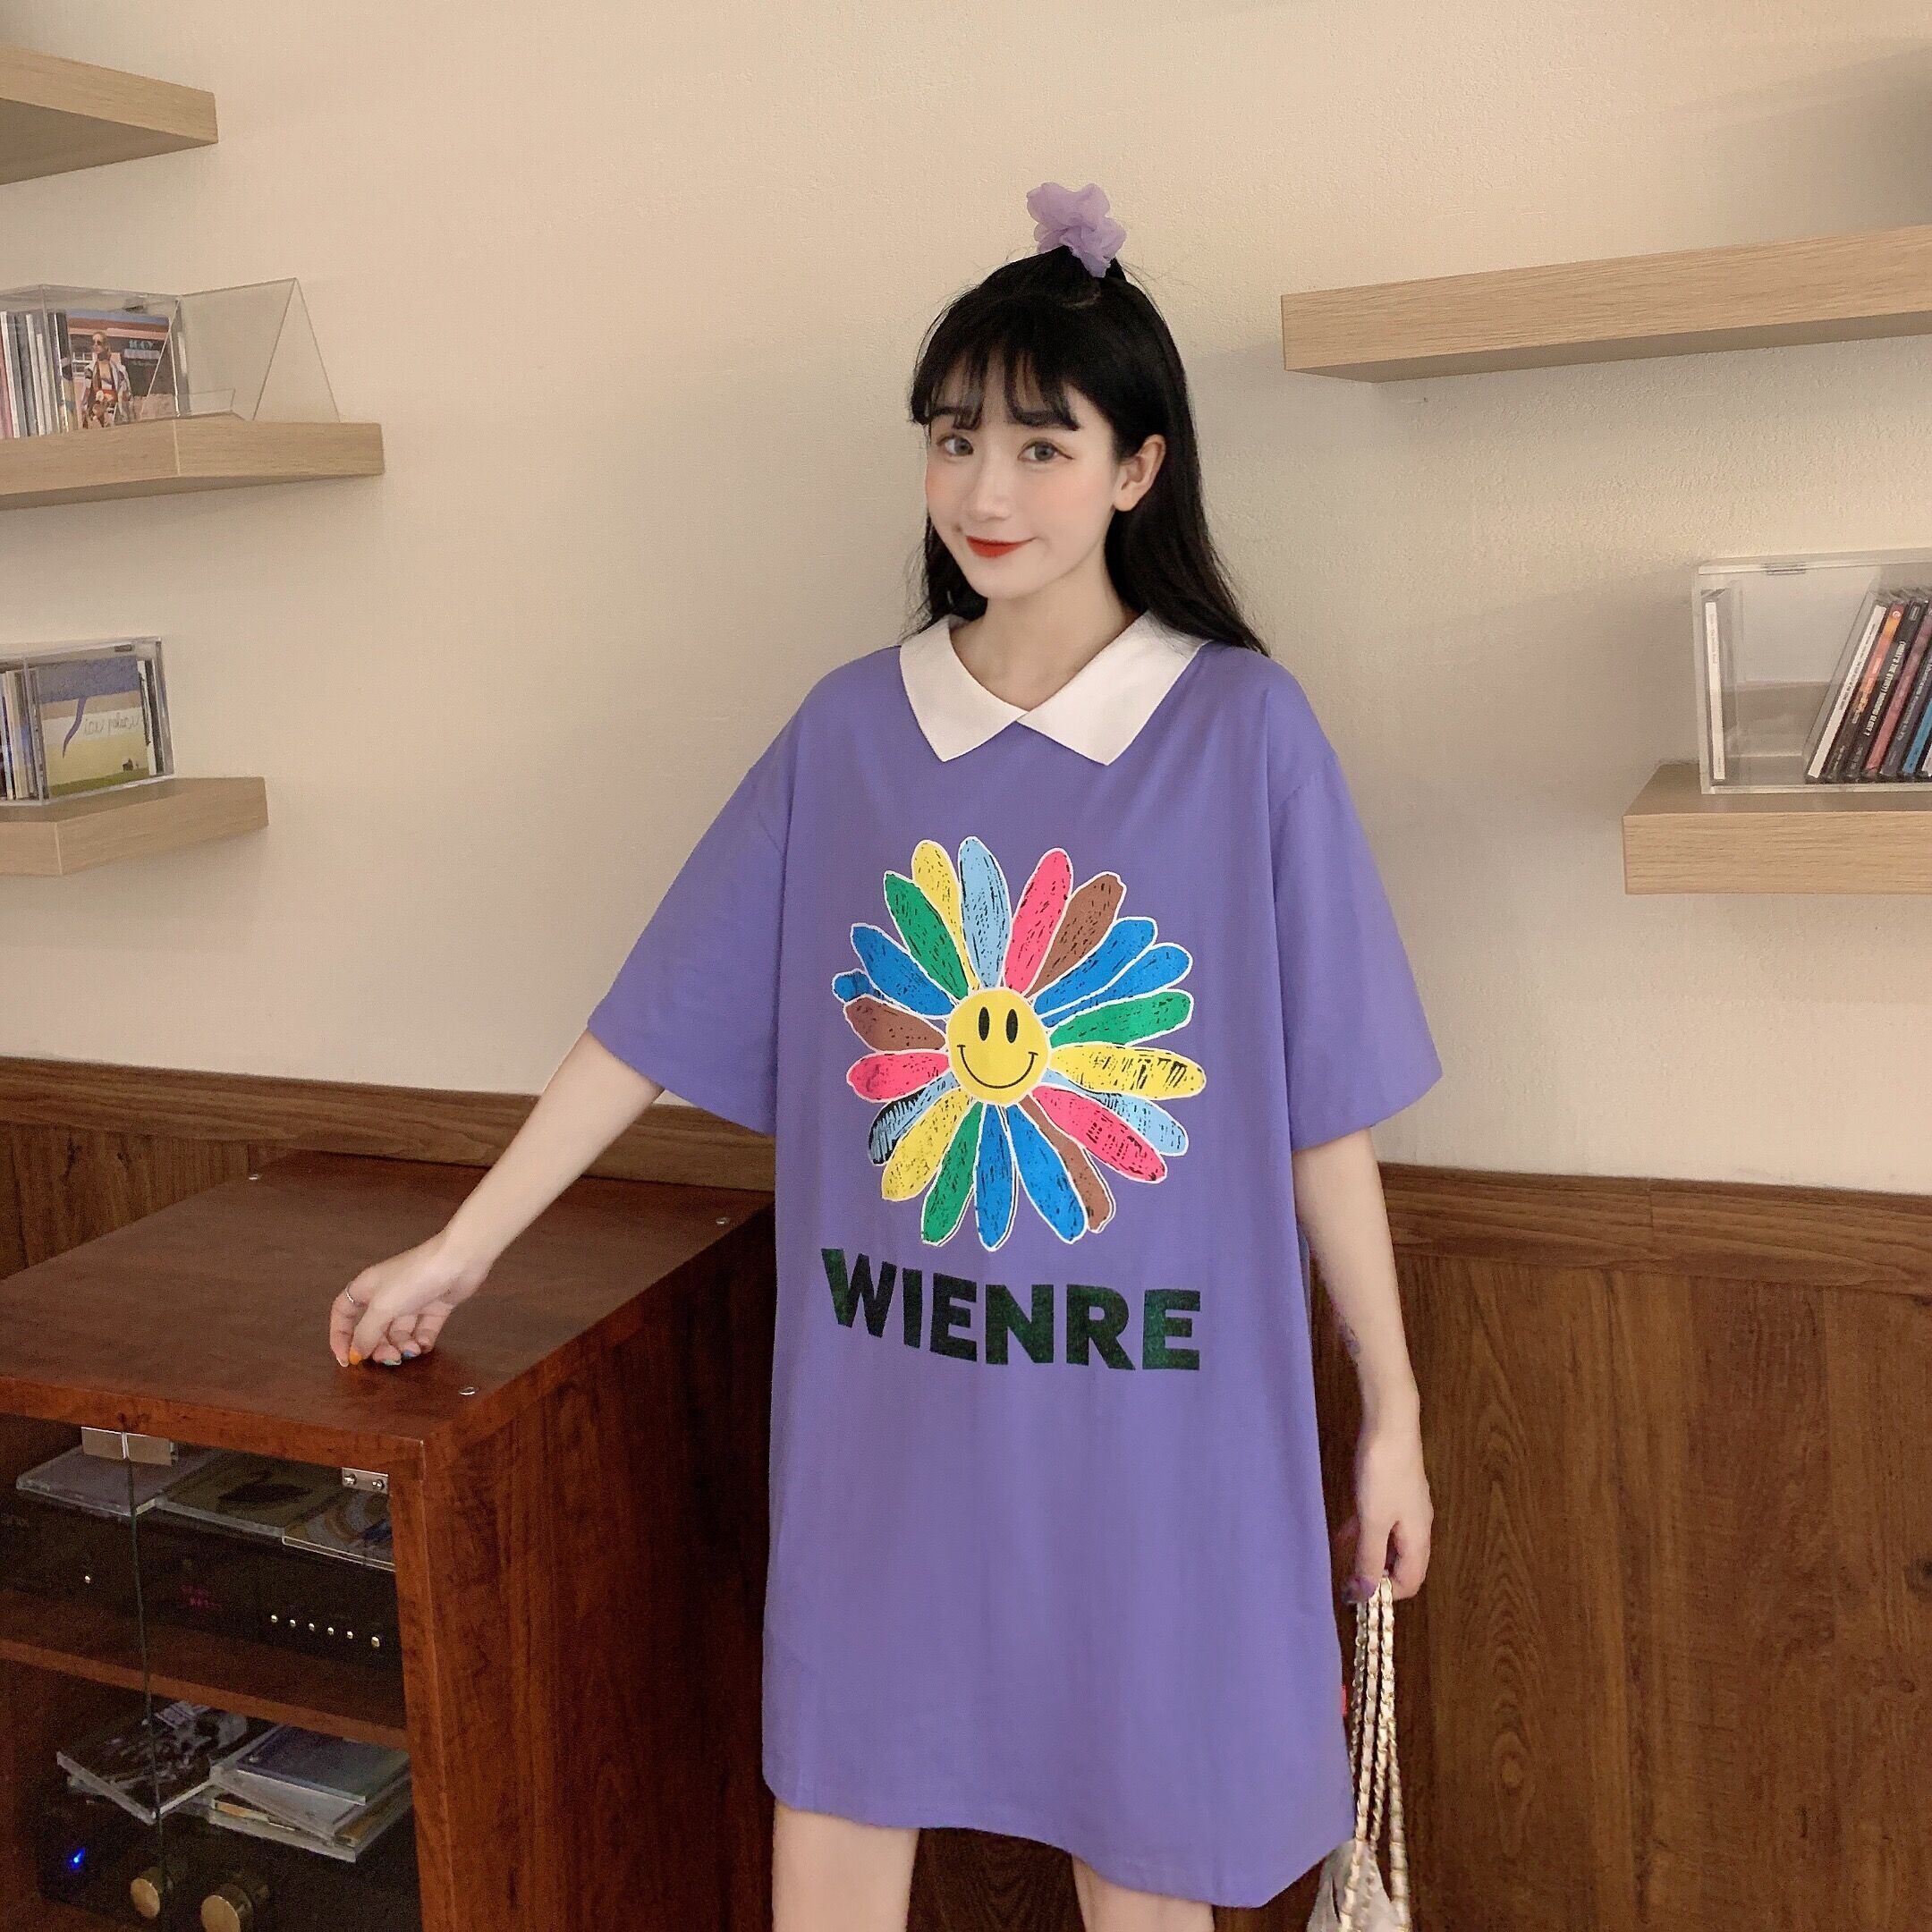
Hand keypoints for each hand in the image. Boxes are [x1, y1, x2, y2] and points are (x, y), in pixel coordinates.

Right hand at [329, 1231, 491, 1367]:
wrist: (459, 1260)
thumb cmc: (414, 1278)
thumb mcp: (383, 1307)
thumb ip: (366, 1333)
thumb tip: (356, 1353)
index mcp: (367, 1288)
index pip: (344, 1312)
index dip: (340, 1336)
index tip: (345, 1359)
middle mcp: (387, 1294)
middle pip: (373, 1330)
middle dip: (380, 1347)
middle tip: (391, 1359)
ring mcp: (412, 1301)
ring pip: (399, 1333)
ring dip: (403, 1346)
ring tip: (412, 1349)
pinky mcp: (434, 1306)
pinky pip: (422, 1331)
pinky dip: (422, 1341)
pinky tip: (424, 1345)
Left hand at [1335, 1413, 1431, 1604]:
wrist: (1389, 1423)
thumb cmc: (1383, 1473)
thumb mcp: (1373, 1520)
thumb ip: (1370, 1558)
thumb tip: (1367, 1596)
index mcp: (1419, 1537)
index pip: (1411, 1581)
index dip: (1387, 1594)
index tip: (1357, 1595)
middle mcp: (1418, 1525)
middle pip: (1402, 1563)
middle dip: (1378, 1576)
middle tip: (1348, 1581)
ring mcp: (1406, 1506)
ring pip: (1390, 1542)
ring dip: (1369, 1554)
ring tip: (1342, 1561)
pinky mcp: (1394, 1489)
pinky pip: (1381, 1521)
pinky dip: (1365, 1531)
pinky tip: (1345, 1530)